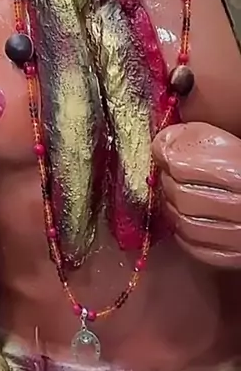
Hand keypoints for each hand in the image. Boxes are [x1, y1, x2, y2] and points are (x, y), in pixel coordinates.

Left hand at [152, 121, 240, 267]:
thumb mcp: (224, 141)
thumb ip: (193, 138)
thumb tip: (160, 144)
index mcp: (237, 171)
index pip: (180, 165)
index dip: (165, 157)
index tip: (163, 152)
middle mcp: (240, 205)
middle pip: (181, 195)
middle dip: (168, 182)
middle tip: (170, 174)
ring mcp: (239, 234)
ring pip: (186, 223)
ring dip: (174, 208)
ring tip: (178, 196)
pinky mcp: (236, 255)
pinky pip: (199, 249)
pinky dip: (185, 234)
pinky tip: (187, 220)